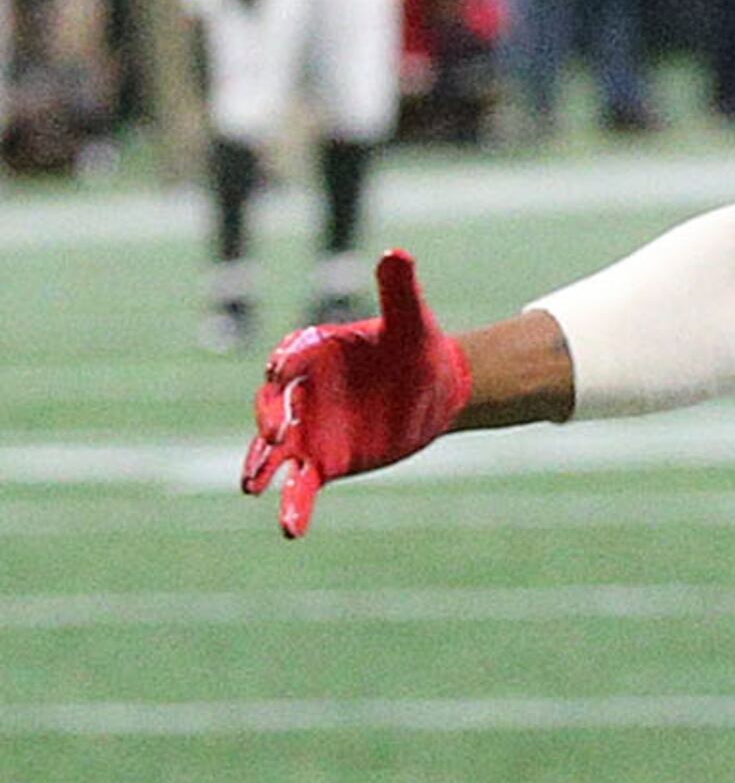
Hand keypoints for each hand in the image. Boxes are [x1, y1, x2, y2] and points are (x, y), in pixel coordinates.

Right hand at [241, 248, 470, 539]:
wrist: (434, 388)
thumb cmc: (418, 346)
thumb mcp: (412, 319)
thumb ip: (399, 290)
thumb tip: (397, 252)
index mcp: (314, 352)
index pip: (288, 358)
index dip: (283, 368)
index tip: (282, 377)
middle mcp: (301, 393)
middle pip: (271, 407)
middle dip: (266, 421)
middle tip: (271, 437)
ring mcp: (306, 429)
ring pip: (274, 452)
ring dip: (261, 468)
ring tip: (252, 487)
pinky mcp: (323, 461)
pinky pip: (301, 485)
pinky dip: (293, 505)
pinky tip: (290, 530)